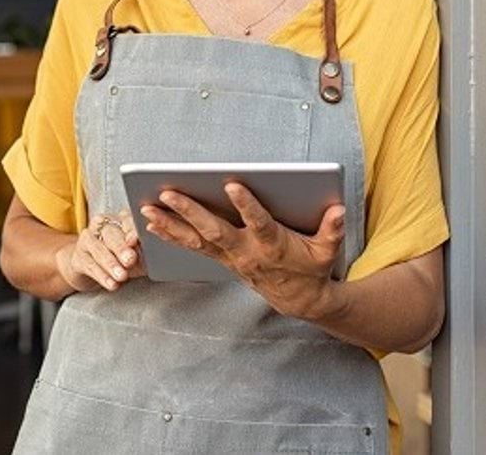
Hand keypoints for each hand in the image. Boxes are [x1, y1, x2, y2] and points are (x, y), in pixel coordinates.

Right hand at [54, 213, 145, 293]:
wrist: (92, 270)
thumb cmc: (120, 259)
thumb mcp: (137, 255)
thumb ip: (144, 252)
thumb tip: (155, 254)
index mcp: (120, 220)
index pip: (127, 220)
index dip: (131, 229)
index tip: (136, 240)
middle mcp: (101, 226)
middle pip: (111, 234)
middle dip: (121, 248)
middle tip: (130, 260)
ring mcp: (87, 240)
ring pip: (98, 249)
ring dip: (111, 264)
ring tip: (121, 276)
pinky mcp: (78, 257)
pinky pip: (90, 265)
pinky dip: (102, 276)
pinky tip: (111, 284)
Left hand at [140, 183, 346, 321]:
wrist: (298, 300)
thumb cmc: (313, 267)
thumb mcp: (328, 251)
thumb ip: (332, 229)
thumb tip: (338, 209)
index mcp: (272, 245)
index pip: (259, 222)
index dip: (247, 205)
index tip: (233, 184)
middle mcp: (245, 252)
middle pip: (214, 230)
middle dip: (190, 211)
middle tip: (168, 193)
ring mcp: (229, 257)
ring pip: (195, 240)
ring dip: (170, 224)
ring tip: (146, 208)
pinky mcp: (220, 259)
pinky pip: (191, 247)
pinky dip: (170, 234)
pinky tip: (151, 222)